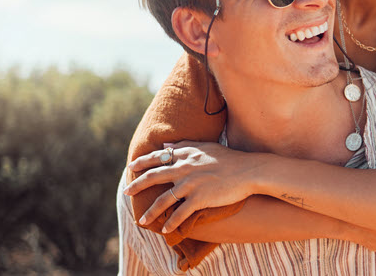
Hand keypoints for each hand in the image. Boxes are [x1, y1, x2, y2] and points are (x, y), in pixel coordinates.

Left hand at [123, 141, 268, 231]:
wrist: (249, 171)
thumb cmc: (229, 158)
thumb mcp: (206, 146)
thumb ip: (184, 145)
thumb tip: (164, 145)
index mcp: (186, 154)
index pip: (157, 158)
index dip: (142, 163)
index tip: (131, 168)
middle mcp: (185, 168)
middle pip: (154, 177)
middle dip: (137, 185)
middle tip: (126, 192)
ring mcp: (191, 184)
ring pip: (164, 199)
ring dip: (151, 212)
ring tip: (141, 220)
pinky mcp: (200, 198)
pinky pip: (180, 213)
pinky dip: (171, 223)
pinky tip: (165, 229)